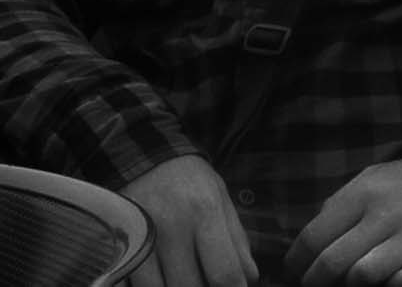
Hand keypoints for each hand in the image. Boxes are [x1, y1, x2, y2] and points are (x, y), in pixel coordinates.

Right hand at [123, 155, 256, 286]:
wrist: (146, 162)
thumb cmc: (192, 185)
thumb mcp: (222, 202)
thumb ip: (237, 242)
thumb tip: (249, 280)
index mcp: (205, 212)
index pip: (224, 272)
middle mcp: (171, 226)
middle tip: (206, 280)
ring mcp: (140, 239)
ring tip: (183, 277)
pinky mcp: (117, 247)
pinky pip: (131, 285)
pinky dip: (149, 286)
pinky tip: (160, 277)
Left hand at [285, 158, 401, 286]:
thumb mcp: (374, 178)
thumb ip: (340, 204)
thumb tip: (308, 244)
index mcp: (366, 191)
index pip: (313, 237)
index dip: (296, 264)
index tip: (296, 274)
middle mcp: (389, 211)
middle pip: (334, 263)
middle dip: (318, 283)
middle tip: (319, 286)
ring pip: (365, 276)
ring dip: (354, 286)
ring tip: (353, 285)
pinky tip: (391, 283)